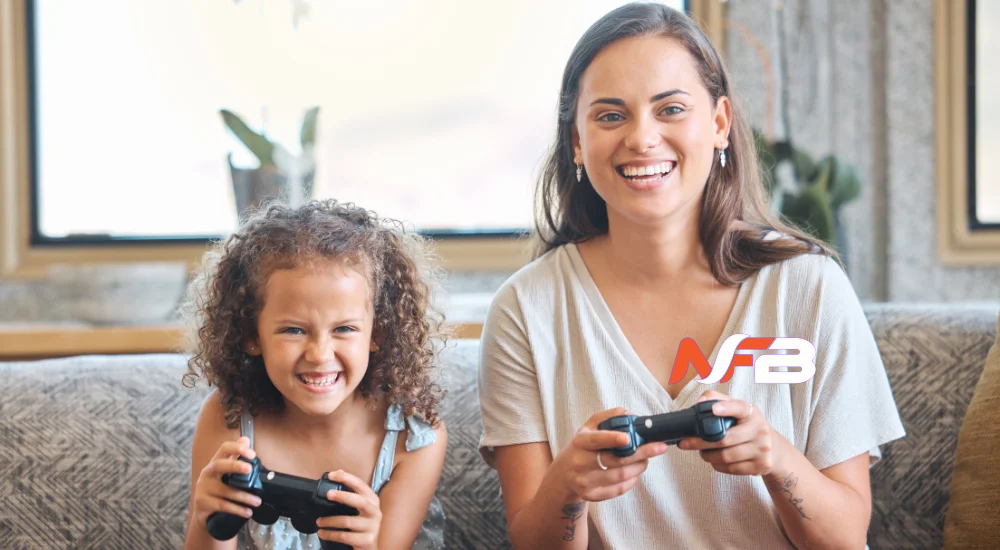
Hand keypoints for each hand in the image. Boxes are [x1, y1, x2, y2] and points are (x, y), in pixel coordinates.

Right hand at [192, 436, 261, 525]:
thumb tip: (246, 439)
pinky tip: (248, 512)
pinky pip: (223, 506)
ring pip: (225, 491)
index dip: (237, 448)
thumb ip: (236, 457)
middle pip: (219, 465)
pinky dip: (237, 509)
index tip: (252, 454)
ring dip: (244, 496)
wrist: (205, 513)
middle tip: (249, 469)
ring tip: (257, 501)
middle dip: (234, 465)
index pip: (223, 449)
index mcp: (215, 463)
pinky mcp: (203, 503)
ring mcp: (203, 488)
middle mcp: (207, 473)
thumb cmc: (218, 489)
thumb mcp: (227, 473)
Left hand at [317, 470, 381, 549]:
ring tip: (318, 521)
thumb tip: (338, 472)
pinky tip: (322, 533)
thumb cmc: (363, 526)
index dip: (347, 478)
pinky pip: (344, 536)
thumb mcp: (360, 508)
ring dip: (330, 521)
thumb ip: (351, 492)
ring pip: (348, 521)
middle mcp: (375, 512)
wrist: (370, 548)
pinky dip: (330, 534)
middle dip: (342, 496)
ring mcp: (372, 527)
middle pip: (359, 501)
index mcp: (373, 501)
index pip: (361, 485)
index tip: (332, 475)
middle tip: (328, 494)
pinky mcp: (367, 541)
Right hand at [549, 407, 668, 502]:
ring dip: (640, 466)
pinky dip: (633, 479)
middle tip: (659, 447)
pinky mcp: (592, 496)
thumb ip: (607, 417)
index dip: (612, 439)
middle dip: (641, 453)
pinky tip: (635, 471)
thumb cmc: (581, 448)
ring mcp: (585, 482)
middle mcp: (580, 463)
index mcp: (579, 442)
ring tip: (647, 458)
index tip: (629, 437)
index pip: (596, 440)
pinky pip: (619, 489)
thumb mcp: (588, 428)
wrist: (563, 476)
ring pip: (621, 476)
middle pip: (615, 461)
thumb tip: (630, 414)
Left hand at [678, 391, 786, 476]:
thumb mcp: (738, 410)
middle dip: (700, 442)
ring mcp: (761, 450)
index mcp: (752, 413)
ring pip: (725, 457)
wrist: (775, 450)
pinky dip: (717, 465)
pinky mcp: (759, 467)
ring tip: (701, 451)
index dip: (726, 408)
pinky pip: (730, 469)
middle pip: (724, 439)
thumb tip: (699, 402)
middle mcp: (760, 431)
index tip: (713, 409)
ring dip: (707, 455)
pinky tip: (714, 460)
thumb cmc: (748, 426)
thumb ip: (717, 400)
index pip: (740, 408)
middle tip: (685, 442)